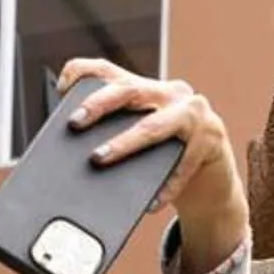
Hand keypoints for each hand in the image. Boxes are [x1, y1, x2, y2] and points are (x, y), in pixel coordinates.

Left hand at [57, 58, 247, 261]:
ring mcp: (193, 113)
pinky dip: (167, 186)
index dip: (84, 73)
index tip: (61, 88)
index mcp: (146, 90)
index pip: (110, 70)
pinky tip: (152, 203)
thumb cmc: (166, 157)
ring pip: (153, 126)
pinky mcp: (210, 139)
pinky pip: (183, 164)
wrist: (212, 176)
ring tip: (100, 159)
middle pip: (129, 90)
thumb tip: (69, 159)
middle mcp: (170, 93)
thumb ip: (115, 135)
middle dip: (98, 104)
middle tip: (75, 123)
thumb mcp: (140, 139)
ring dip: (125, 143)